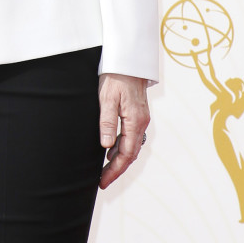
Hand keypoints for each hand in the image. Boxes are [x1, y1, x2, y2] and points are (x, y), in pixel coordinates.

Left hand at [98, 72, 149, 189]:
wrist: (128, 60)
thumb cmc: (115, 77)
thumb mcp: (107, 99)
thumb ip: (107, 122)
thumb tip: (106, 146)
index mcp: (135, 121)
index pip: (126, 154)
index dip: (114, 170)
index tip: (103, 181)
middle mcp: (141, 123)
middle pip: (130, 154)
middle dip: (117, 170)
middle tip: (102, 182)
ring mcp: (140, 119)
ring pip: (131, 146)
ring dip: (119, 160)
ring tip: (104, 171)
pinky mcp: (137, 114)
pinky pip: (131, 137)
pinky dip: (121, 148)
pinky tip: (110, 151)